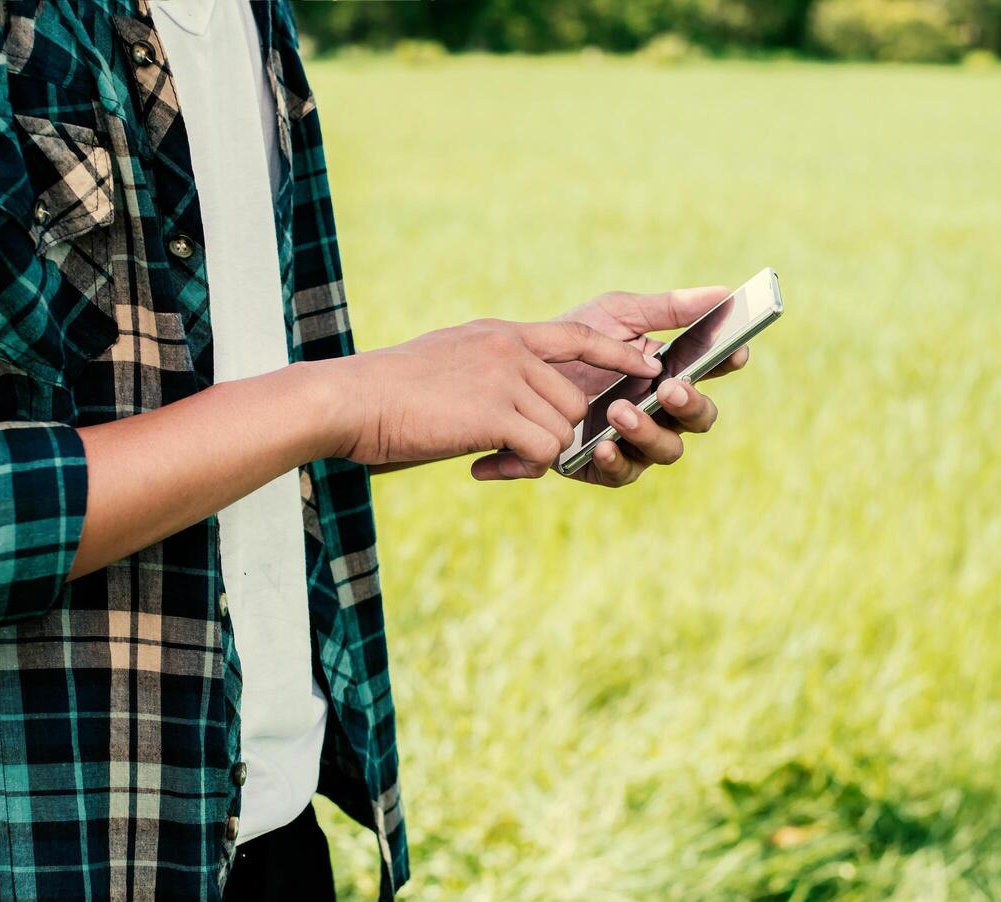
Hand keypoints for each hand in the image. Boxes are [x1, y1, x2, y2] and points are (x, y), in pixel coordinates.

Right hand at [329, 319, 659, 472]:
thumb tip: (513, 401)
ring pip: (562, 428)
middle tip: (516, 449)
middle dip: (556, 432)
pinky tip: (486, 465)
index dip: (618, 353)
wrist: (352, 400)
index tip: (649, 363)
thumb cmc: (390, 392)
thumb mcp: (448, 361)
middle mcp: (510, 350)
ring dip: (537, 453)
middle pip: (574, 400)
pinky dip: (524, 467)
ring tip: (493, 456)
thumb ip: (489, 370)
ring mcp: (505, 379)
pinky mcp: (495, 413)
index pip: (578, 335)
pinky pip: (543, 450)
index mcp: (502, 335)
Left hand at [471, 288, 749, 486]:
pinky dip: (617, 460)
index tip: (734, 351)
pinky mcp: (603, 466)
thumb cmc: (572, 340)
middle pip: (698, 418)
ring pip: (666, 450)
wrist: (513, 371)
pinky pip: (622, 474)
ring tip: (620, 411)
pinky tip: (604, 444)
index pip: (711, 371)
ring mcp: (635, 442)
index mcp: (671, 373)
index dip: (727, 362)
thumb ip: (666, 308)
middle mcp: (661, 412)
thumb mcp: (616, 315)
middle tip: (668, 387)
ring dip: (649, 432)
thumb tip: (722, 293)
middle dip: (690, 404)